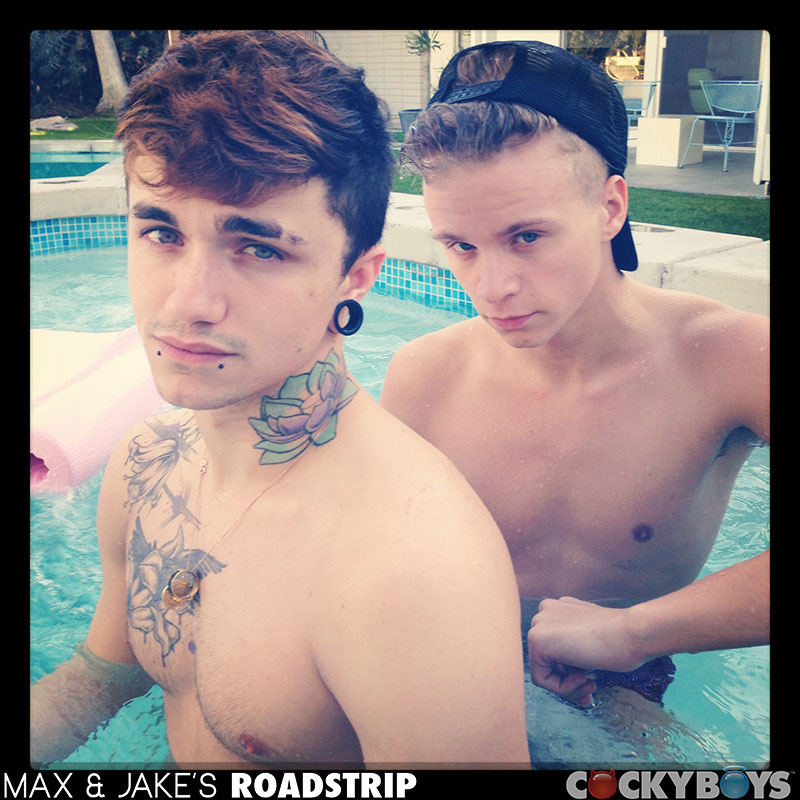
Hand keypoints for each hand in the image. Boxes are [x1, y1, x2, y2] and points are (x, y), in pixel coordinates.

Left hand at [527, 597, 642, 706]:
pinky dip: (562, 688)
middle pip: (548, 660)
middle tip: (590, 690)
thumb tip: (565, 666)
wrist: (633, 632)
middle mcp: (545, 612)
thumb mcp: (593, 639)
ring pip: (543, 671)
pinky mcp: (537, 640)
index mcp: (560, 609)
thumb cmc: (624, 638)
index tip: (590, 683)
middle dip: (569, 681)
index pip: (555, 649)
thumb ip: (575, 646)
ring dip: (568, 686)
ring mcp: (539, 624)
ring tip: (591, 685)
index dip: (571, 671)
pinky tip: (583, 678)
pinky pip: (540, 678)